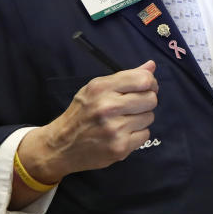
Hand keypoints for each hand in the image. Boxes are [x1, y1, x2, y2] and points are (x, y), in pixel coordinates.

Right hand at [18, 60, 157, 183]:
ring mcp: (114, 128)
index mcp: (102, 87)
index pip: (144, 80)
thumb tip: (151, 66)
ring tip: (124, 121)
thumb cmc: (81, 113)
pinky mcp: (119, 147)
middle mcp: (108, 106)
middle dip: (146, 102)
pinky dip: (137, 135)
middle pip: (151, 99)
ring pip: (149, 117)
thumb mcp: (96, 88)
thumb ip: (125, 77)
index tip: (145, 88)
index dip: (150, 83)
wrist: (60, 146)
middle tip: (133, 107)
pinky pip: (145, 135)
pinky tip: (122, 134)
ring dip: (141, 119)